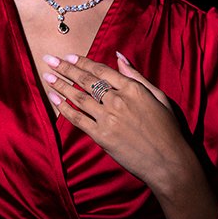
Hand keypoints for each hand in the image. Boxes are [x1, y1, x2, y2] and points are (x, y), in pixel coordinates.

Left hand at [43, 51, 217, 218]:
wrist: (169, 162)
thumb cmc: (167, 129)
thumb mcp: (158, 96)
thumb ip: (136, 76)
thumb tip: (119, 57)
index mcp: (132, 88)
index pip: (100, 70)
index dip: (82, 62)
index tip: (69, 56)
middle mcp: (117, 100)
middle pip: (85, 80)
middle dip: (65, 68)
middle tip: (50, 60)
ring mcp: (108, 118)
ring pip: (78, 98)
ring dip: (60, 86)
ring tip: (48, 77)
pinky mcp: (101, 136)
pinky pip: (77, 119)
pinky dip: (64, 109)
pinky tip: (54, 100)